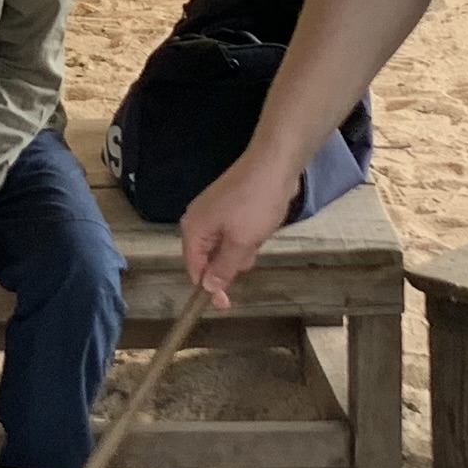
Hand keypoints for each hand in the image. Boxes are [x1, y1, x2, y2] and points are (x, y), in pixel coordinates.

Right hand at [175, 149, 298, 311]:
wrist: (274, 163)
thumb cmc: (255, 203)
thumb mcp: (241, 242)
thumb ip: (223, 268)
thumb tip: (207, 288)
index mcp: (193, 229)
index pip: (194, 270)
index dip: (210, 288)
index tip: (227, 303)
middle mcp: (198, 221)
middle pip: (209, 259)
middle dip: (231, 262)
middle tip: (251, 248)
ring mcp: (214, 212)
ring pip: (225, 246)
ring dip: (243, 247)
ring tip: (259, 231)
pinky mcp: (229, 206)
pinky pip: (234, 232)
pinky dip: (248, 235)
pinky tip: (261, 224)